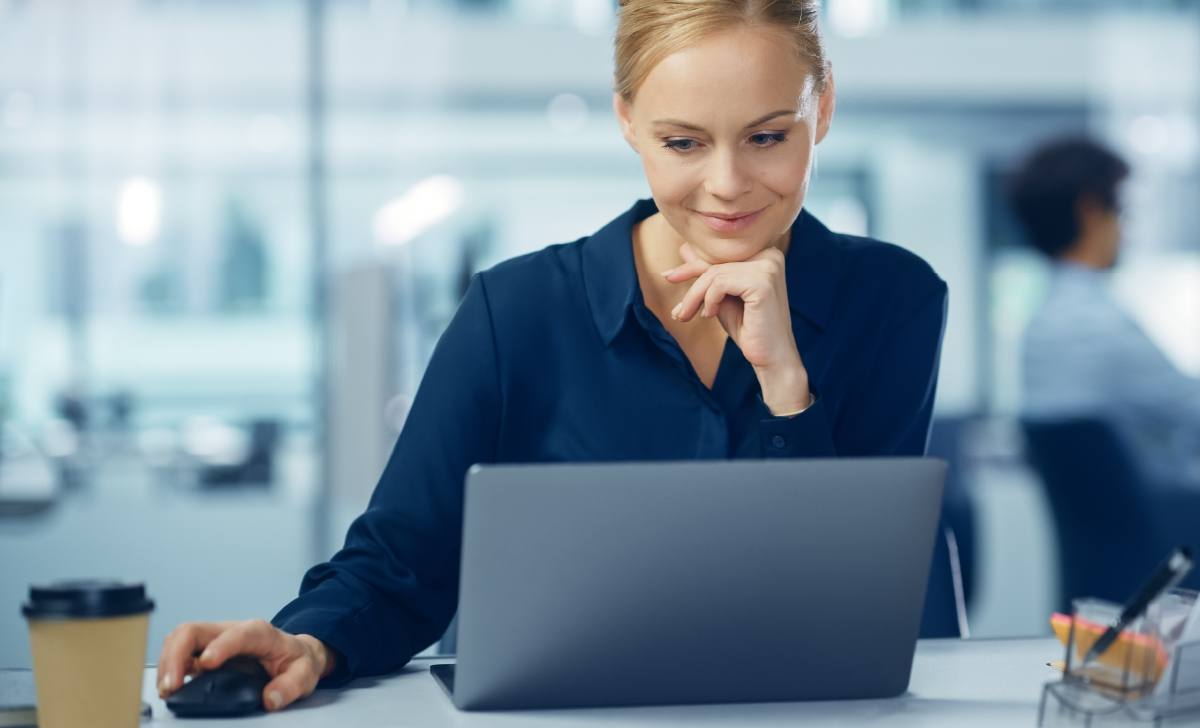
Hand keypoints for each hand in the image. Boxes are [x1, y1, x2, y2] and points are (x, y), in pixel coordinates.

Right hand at [157, 619, 329, 711]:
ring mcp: (215, 641)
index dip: (220, 646)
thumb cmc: (296, 660)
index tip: (206, 663)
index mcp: (259, 633)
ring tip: (167, 689)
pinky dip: (169, 667)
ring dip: (168, 661)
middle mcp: (232, 631)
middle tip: (172, 684)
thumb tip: (271, 699)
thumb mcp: (305, 673)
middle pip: (195, 630)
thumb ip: (291, 686)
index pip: (237, 634)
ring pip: (181, 638)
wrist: (294, 653)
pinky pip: (179, 652)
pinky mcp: (204, 652)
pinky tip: (168, 686)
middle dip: (177, 654)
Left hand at [664, 243, 811, 414]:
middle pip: (716, 261)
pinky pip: (720, 282)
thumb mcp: (722, 295)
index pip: (720, 253)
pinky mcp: (762, 282)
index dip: (692, 265)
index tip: (668, 276)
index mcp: (764, 252)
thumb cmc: (748, 327)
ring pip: (714, 272)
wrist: (771, 356)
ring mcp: (768, 267)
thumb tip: (685, 248)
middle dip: (689, 281)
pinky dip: (709, 300)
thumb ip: (708, 272)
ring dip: (695, 296)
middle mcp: (769, 254)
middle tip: (675, 305)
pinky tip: (710, 315)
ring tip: (688, 315)